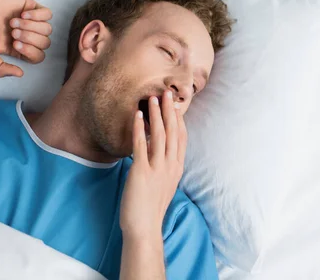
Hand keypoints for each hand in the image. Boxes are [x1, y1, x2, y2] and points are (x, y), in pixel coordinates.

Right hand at [0, 0, 51, 77]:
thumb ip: (0, 69)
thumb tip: (20, 74)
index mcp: (20, 49)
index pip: (38, 56)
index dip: (30, 51)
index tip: (14, 44)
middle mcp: (29, 37)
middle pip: (45, 43)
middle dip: (29, 38)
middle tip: (13, 32)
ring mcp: (32, 22)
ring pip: (48, 29)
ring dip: (30, 26)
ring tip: (13, 22)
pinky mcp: (33, 8)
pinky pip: (48, 14)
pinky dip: (37, 15)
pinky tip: (23, 13)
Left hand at [120, 90, 186, 240]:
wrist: (144, 227)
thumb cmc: (151, 208)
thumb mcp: (164, 184)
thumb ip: (164, 167)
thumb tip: (156, 152)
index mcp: (177, 167)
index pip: (181, 138)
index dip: (179, 119)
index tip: (176, 104)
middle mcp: (170, 165)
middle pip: (173, 132)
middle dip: (170, 111)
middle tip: (167, 92)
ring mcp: (158, 168)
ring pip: (160, 135)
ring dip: (157, 115)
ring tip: (153, 98)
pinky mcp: (142, 172)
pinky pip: (141, 145)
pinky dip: (140, 129)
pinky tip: (137, 116)